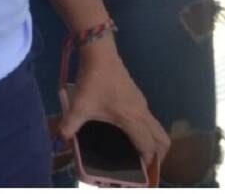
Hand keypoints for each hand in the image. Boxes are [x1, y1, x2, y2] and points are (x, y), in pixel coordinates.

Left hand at [59, 41, 169, 170]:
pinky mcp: (137, 96)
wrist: (100, 53)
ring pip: (157, 127)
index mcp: (132, 119)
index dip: (148, 160)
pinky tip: (128, 131)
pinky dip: (147, 130)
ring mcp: (142, 103)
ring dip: (153, 141)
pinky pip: (149, 119)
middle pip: (162, 138)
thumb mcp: (78, 105)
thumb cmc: (93, 80)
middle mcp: (142, 112)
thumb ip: (69, 125)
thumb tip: (62, 139)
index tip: (140, 171)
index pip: (149, 145)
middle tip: (146, 165)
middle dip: (159, 154)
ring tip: (137, 152)